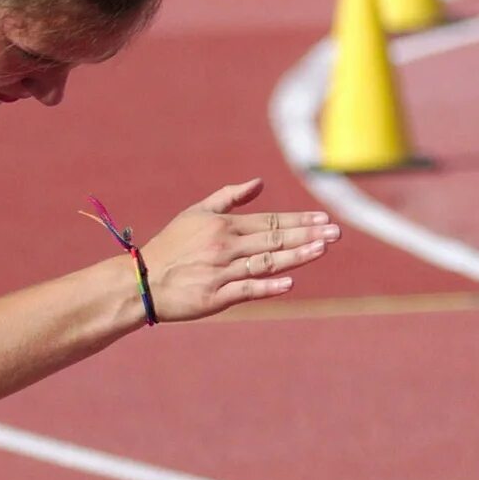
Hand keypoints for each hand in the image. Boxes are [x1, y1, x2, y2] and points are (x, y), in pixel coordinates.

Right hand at [141, 179, 339, 321]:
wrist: (142, 281)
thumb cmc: (171, 246)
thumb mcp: (196, 213)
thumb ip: (229, 196)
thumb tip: (259, 182)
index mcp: (222, 226)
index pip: (269, 221)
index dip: (298, 220)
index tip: (324, 219)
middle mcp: (225, 247)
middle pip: (273, 240)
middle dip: (307, 235)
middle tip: (336, 233)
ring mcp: (221, 272)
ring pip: (265, 262)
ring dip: (295, 256)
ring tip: (321, 249)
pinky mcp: (215, 297)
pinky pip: (245, 289)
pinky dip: (267, 286)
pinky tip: (289, 282)